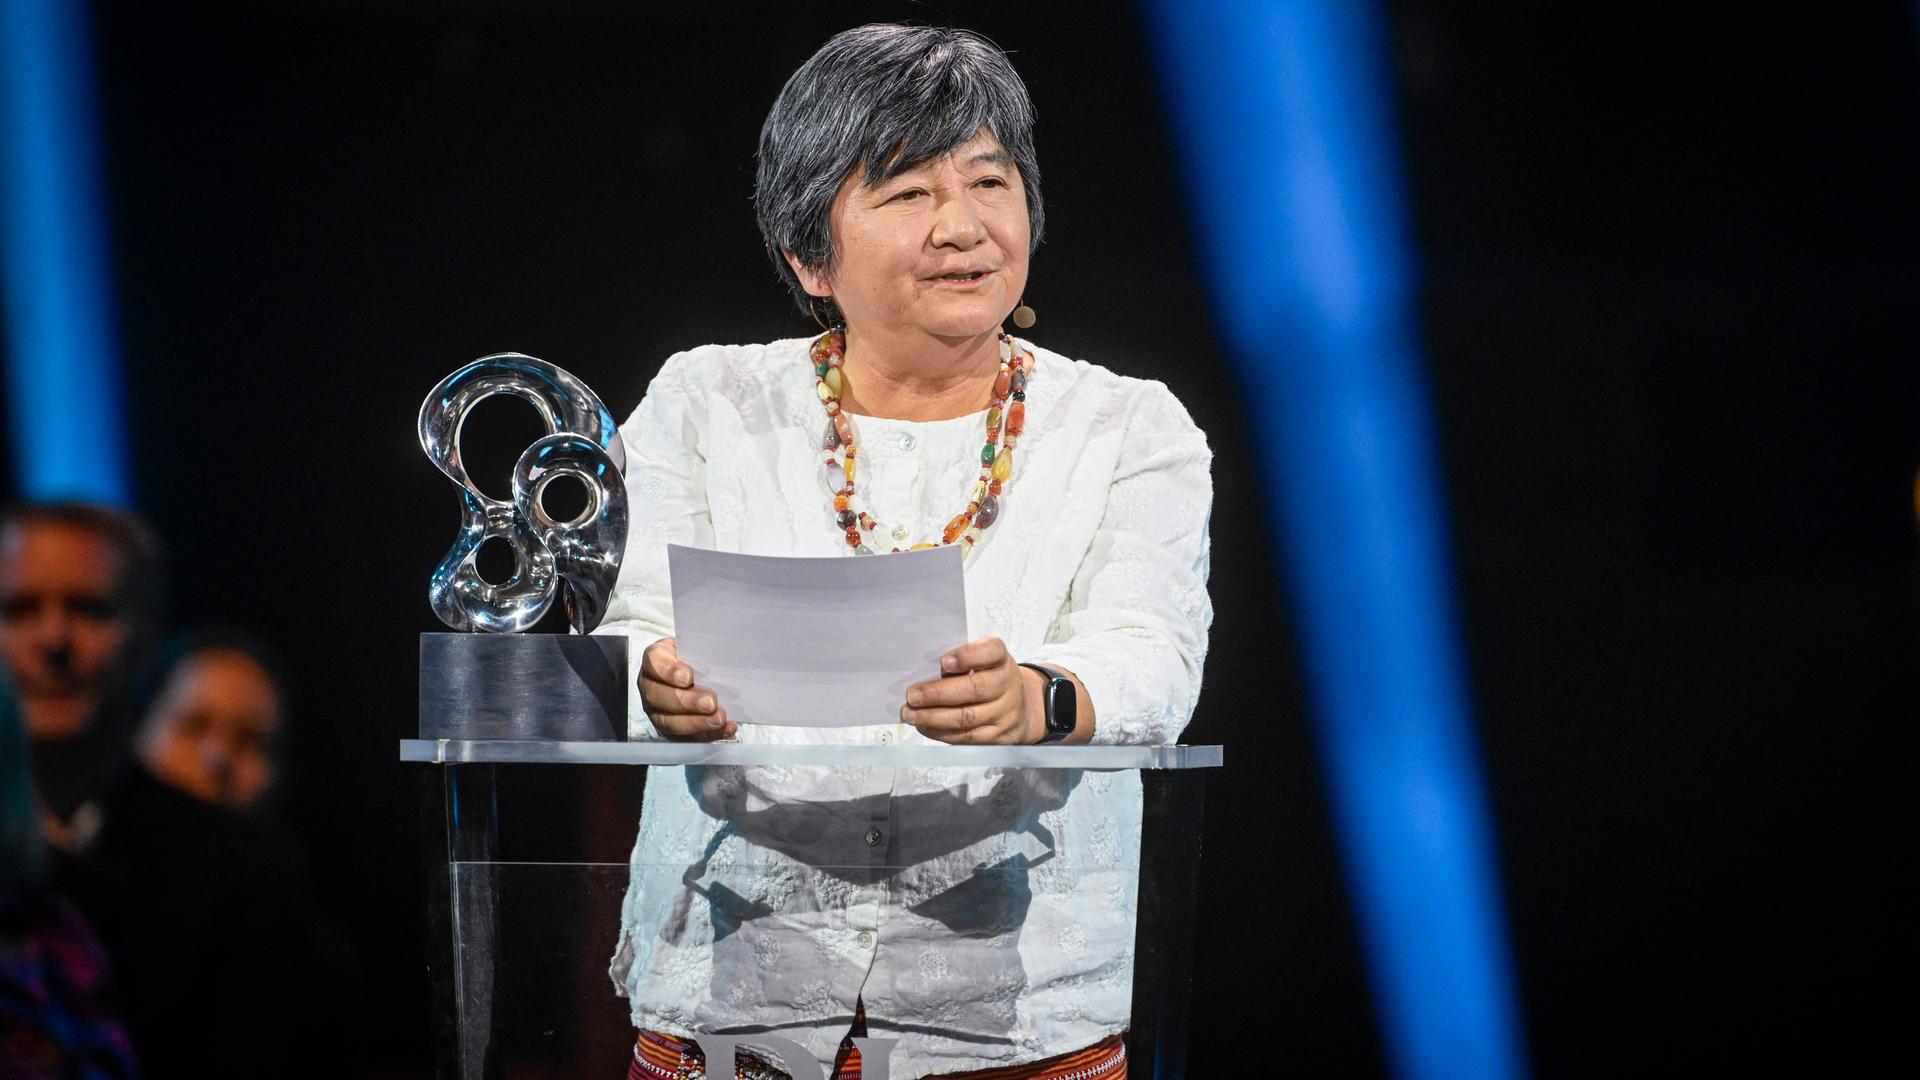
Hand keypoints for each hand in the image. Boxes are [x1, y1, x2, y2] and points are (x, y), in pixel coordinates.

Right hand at [638, 637, 735, 740]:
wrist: (694, 671)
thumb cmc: (694, 657)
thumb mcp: (695, 646)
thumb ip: (701, 650)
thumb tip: (722, 655)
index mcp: (655, 660)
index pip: (654, 663)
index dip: (669, 671)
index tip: (688, 677)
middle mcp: (650, 686)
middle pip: (659, 696)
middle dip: (686, 702)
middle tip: (710, 702)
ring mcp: (657, 710)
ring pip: (668, 722)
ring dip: (696, 723)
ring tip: (718, 719)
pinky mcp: (670, 730)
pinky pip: (686, 737)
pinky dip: (708, 734)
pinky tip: (726, 728)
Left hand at [901, 636, 1039, 745]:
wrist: (1021, 708)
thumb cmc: (990, 677)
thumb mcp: (982, 661)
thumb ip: (960, 661)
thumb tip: (922, 672)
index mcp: (1001, 659)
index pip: (991, 652)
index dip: (967, 656)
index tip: (944, 662)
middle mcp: (1008, 685)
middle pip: (975, 689)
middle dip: (938, 693)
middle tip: (912, 695)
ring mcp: (1005, 713)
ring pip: (967, 718)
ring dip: (933, 717)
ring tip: (910, 714)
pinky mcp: (997, 737)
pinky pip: (966, 738)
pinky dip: (940, 733)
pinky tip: (924, 727)